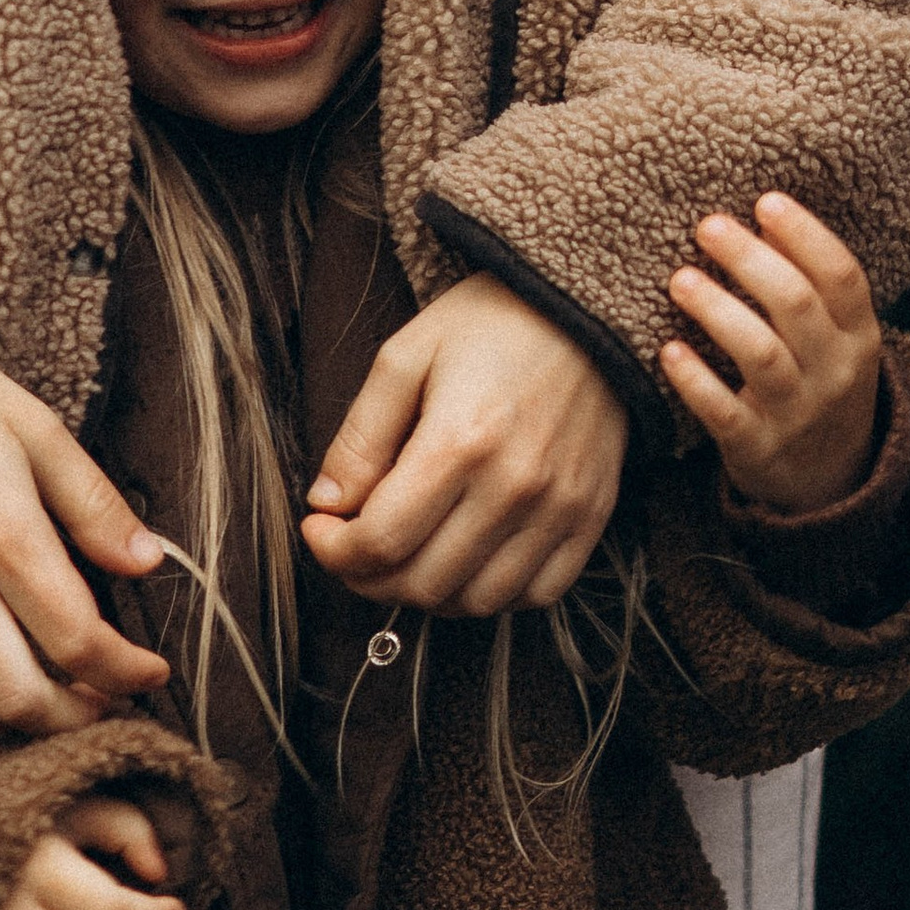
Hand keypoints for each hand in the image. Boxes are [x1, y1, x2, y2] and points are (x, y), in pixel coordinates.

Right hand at [0, 348, 171, 745]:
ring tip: (38, 709)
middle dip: (76, 720)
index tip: (149, 672)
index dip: (127, 674)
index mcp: (4, 534)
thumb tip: (150, 562)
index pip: (78, 642)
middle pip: (20, 698)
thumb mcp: (37, 429)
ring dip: (6, 732)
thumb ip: (94, 503)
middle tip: (101, 704)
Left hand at [299, 273, 628, 619]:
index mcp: (460, 441)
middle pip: (424, 581)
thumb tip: (326, 504)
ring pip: (477, 601)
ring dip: (427, 593)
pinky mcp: (590, 517)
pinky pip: (538, 594)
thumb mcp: (405, 357)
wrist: (587, 308)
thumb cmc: (490, 324)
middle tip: (352, 548)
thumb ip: (360, 436)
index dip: (334, 550)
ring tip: (406, 556)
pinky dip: (493, 595)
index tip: (319, 529)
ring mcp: (560, 508)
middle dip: (369, 577)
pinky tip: (466, 562)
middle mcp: (515, 485)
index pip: (382, 540)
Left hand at [661, 194, 880, 511]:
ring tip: (680, 280)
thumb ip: (808, 284)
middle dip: (750, 260)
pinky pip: (724, 412)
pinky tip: (668, 350)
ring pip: (761, 355)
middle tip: (707, 226)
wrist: (830, 482)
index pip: (842, 275)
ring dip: (718, 311)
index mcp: (859, 336)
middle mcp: (835, 372)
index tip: (764, 200)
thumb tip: (761, 211)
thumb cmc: (819, 382)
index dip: (805, 234)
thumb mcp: (835, 338)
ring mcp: (798, 413)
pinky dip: (695, 380)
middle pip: (796, 305)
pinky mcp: (757, 448)